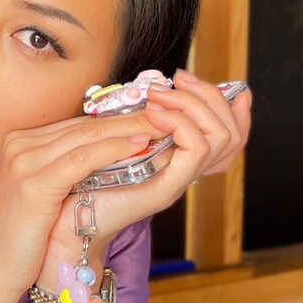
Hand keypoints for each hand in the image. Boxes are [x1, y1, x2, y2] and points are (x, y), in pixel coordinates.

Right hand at [0, 109, 159, 289]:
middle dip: (129, 118)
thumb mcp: (36, 196)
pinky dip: (113, 150)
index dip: (115, 120)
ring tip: (163, 124)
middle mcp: (20, 145)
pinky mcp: (33, 183)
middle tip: (166, 113)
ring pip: (87, 136)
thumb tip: (99, 164)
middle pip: (84, 125)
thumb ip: (58, 172)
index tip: (148, 118)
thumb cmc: (16, 238)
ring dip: (129, 128)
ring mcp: (24, 161)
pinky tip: (139, 145)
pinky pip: (82, 159)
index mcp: (20, 144)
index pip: (76, 125)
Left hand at [45, 68, 252, 259]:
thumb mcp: (117, 142)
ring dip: (191, 105)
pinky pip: (196, 150)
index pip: (229, 135)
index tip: (205, 80)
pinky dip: (180, 124)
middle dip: (208, 95)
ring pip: (218, 137)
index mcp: (178, 159)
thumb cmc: (86, 180)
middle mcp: (185, 171)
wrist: (70, 221)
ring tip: (160, 97)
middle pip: (229, 132)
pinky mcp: (166, 189)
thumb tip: (153, 89)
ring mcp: (178, 181)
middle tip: (176, 80)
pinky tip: (154, 115)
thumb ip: (137, 121)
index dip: (232, 107)